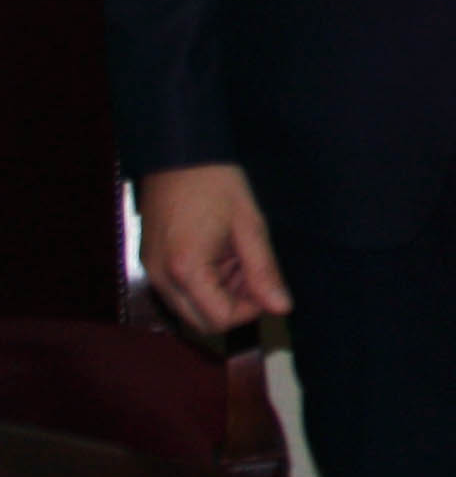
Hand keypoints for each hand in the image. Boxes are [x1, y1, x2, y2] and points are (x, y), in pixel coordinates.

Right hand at [137, 163, 290, 335]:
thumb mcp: (250, 226)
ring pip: (191, 309)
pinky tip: (219, 253)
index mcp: (185, 269)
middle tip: (253, 272)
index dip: (251, 309)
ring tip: (236, 256)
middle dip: (235, 305)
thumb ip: (264, 271)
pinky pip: (180, 291)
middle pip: (202, 322)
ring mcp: (151, 272)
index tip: (266, 283)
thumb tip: (282, 308)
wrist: (178, 153)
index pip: (221, 320)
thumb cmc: (216, 183)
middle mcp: (161, 278)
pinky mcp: (151, 263)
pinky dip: (204, 283)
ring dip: (220, 295)